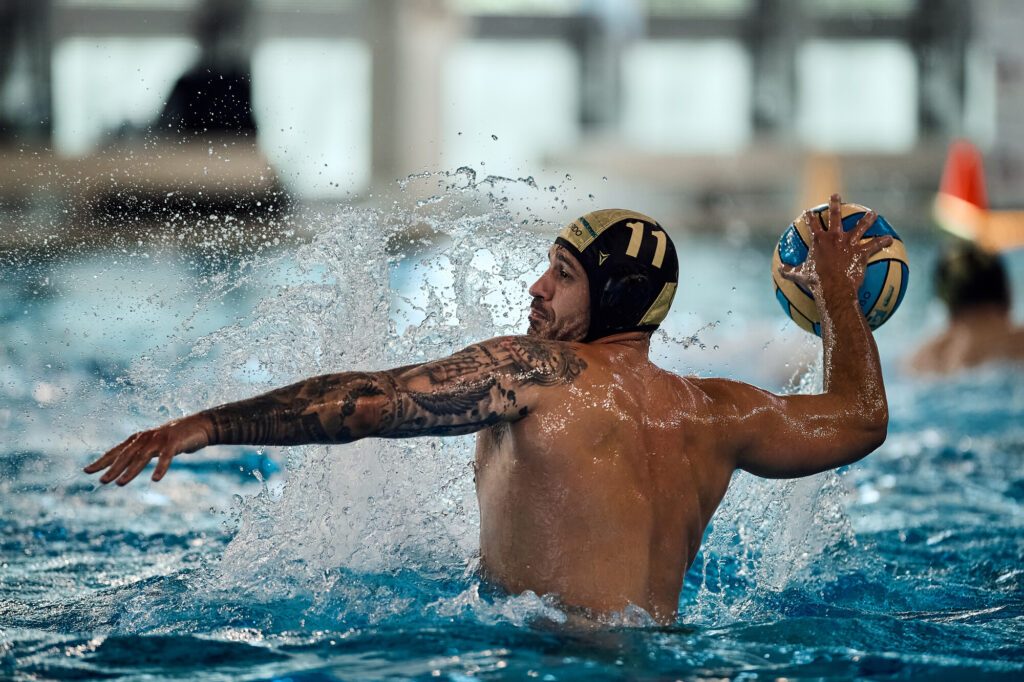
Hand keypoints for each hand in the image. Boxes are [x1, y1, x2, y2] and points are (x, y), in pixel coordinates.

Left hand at [84, 415, 210, 485]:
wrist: (201, 425)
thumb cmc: (177, 437)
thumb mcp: (156, 445)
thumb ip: (143, 453)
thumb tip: (128, 463)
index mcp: (140, 439)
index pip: (117, 451)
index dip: (102, 461)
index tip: (87, 471)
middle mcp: (146, 438)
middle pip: (126, 455)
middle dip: (113, 469)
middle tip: (102, 481)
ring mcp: (160, 440)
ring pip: (142, 457)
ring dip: (130, 471)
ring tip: (120, 484)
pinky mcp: (174, 443)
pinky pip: (166, 457)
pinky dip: (160, 468)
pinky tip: (155, 479)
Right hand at [779, 193, 892, 296]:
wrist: (833, 287)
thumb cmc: (815, 282)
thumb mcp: (798, 276)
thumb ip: (788, 271)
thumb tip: (779, 270)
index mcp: (819, 241)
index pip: (812, 224)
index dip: (810, 216)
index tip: (809, 210)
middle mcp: (834, 237)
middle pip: (835, 216)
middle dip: (835, 203)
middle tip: (836, 195)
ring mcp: (849, 243)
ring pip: (860, 227)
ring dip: (866, 219)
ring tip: (872, 214)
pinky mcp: (861, 252)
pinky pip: (874, 245)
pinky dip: (882, 242)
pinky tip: (889, 239)